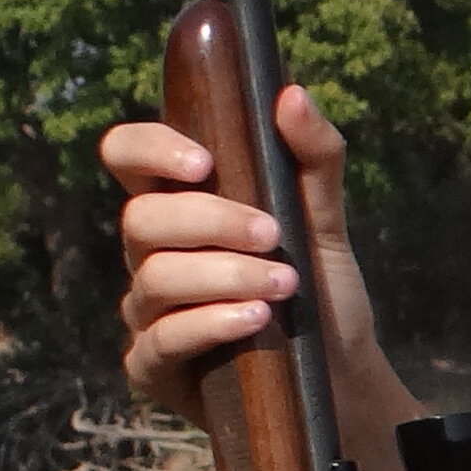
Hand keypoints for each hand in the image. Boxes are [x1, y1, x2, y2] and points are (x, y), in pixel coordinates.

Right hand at [101, 81, 395, 429]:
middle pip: (142, 219)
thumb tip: (292, 93)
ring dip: (225, 275)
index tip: (201, 161)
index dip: (148, 149)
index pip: (127, 156)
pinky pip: (159, 340)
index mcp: (181, 207)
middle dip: (211, 222)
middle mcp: (152, 256)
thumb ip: (314, 157)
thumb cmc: (323, 292)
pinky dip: (209, 324)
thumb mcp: (325, 221)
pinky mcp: (152, 367)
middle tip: (275, 235)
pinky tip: (255, 320)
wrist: (343, 377)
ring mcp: (146, 312)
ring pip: (154, 279)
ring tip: (284, 286)